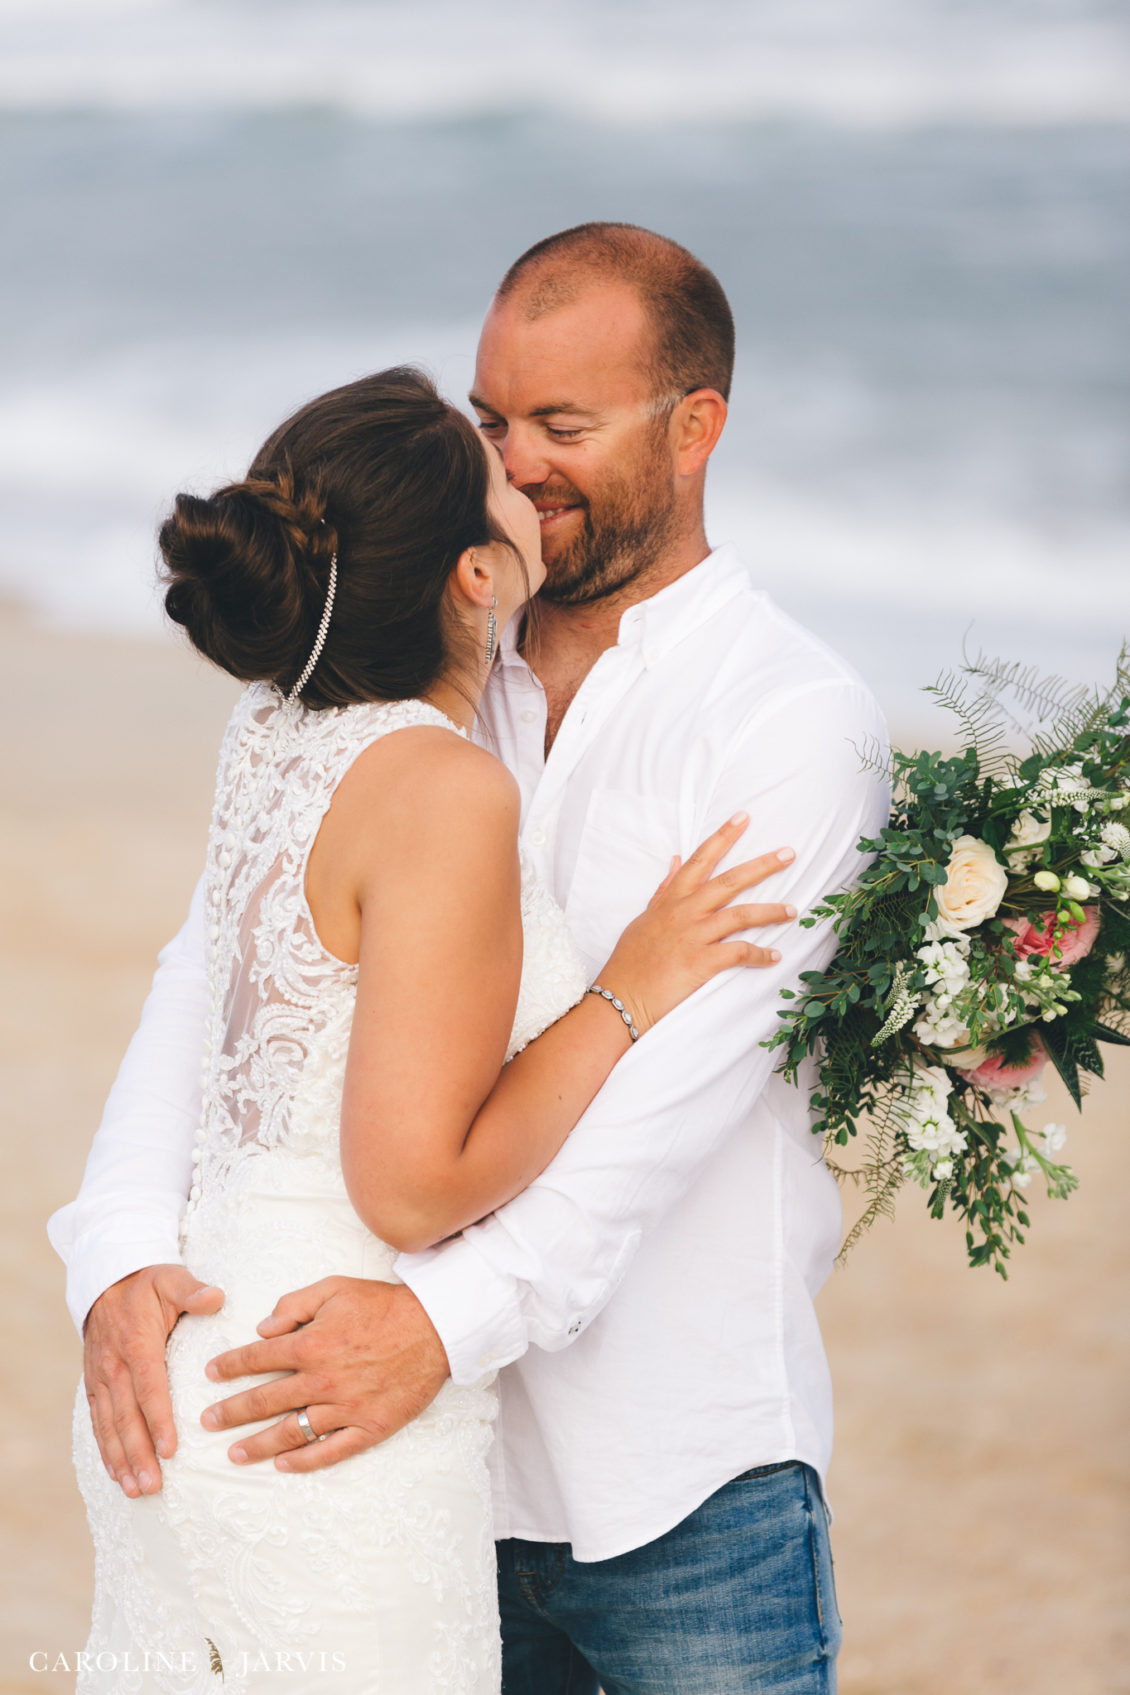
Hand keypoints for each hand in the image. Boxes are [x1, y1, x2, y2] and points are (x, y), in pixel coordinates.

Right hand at [83, 1264, 224, 1496]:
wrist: (107, 1278)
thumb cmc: (147, 1282)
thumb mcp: (171, 1278)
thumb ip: (193, 1291)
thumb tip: (217, 1297)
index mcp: (137, 1343)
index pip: (149, 1388)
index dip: (158, 1420)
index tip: (171, 1449)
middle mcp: (114, 1365)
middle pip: (126, 1416)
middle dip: (139, 1453)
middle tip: (153, 1485)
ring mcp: (101, 1377)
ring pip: (109, 1426)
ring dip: (121, 1459)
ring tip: (136, 1489)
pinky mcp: (94, 1384)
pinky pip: (98, 1421)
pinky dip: (106, 1450)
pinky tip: (117, 1474)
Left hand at [200, 1278, 449, 1471]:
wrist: (436, 1328)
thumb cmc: (385, 1305)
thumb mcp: (336, 1288)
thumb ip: (294, 1304)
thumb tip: (262, 1327)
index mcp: (311, 1344)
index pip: (258, 1358)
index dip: (230, 1366)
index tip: (210, 1374)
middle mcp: (322, 1380)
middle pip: (265, 1401)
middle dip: (231, 1412)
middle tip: (206, 1421)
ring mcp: (345, 1408)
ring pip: (291, 1432)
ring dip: (258, 1444)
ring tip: (233, 1454)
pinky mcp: (368, 1428)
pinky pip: (330, 1451)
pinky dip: (304, 1461)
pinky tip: (283, 1465)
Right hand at [599, 814, 796, 1035]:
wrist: (622, 996)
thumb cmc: (631, 960)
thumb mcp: (645, 918)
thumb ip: (664, 890)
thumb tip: (676, 860)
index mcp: (672, 900)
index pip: (701, 860)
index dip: (723, 837)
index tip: (743, 817)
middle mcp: (685, 912)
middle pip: (730, 880)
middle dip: (762, 865)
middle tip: (789, 853)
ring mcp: (694, 936)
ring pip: (741, 914)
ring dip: (771, 911)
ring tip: (793, 910)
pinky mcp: (702, 962)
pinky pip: (740, 952)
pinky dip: (761, 954)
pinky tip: (775, 956)